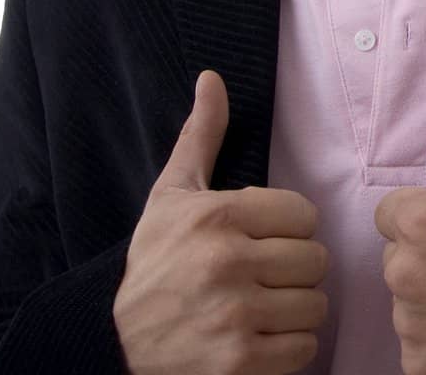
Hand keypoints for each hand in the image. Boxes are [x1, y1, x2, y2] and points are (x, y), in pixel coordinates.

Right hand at [113, 70, 330, 374]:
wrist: (108, 343)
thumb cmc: (150, 263)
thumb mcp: (171, 196)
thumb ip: (201, 137)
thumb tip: (212, 78)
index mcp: (218, 216)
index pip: (305, 215)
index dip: (288, 230)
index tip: (262, 240)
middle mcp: (227, 262)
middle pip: (316, 260)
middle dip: (294, 270)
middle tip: (263, 277)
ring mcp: (233, 316)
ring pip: (315, 305)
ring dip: (294, 311)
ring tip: (261, 308)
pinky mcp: (238, 363)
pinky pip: (304, 349)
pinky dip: (289, 349)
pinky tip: (258, 339)